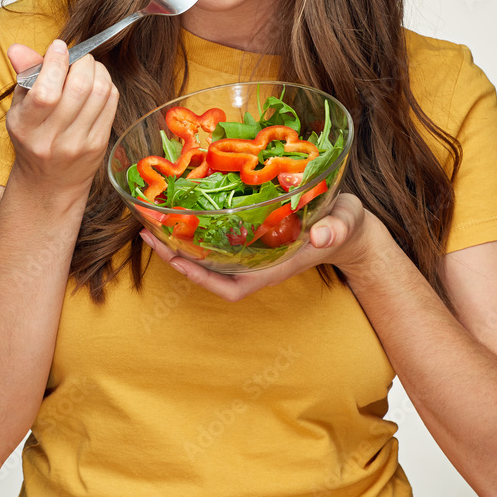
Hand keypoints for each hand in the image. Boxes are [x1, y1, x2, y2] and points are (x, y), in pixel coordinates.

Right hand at [5, 40, 118, 191]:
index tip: (58, 47)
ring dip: (97, 69)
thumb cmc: (32, 138)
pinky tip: (96, 83)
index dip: (55, 63)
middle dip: (81, 61)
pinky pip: (111, 102)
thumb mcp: (20, 108)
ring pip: (100, 91)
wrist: (50, 182)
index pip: (46, 93)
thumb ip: (23, 75)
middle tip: (76, 57)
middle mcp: (54, 138)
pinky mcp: (100, 143)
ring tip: (86, 68)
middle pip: (79, 88)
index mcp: (27, 128)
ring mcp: (80, 143)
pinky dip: (106, 84)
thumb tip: (17, 47)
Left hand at [141, 193, 390, 300]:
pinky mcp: (251, 235)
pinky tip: (180, 209)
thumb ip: (336, 229)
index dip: (203, 280)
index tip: (178, 261)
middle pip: (210, 273)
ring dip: (180, 242)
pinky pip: (217, 239)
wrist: (348, 226)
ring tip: (153, 221)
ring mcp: (252, 251)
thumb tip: (320, 237)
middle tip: (148, 232)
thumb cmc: (345, 226)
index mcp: (274, 267)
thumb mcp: (345, 223)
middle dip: (177, 257)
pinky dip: (196, 228)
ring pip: (209, 256)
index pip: (232, 287)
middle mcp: (257, 263)